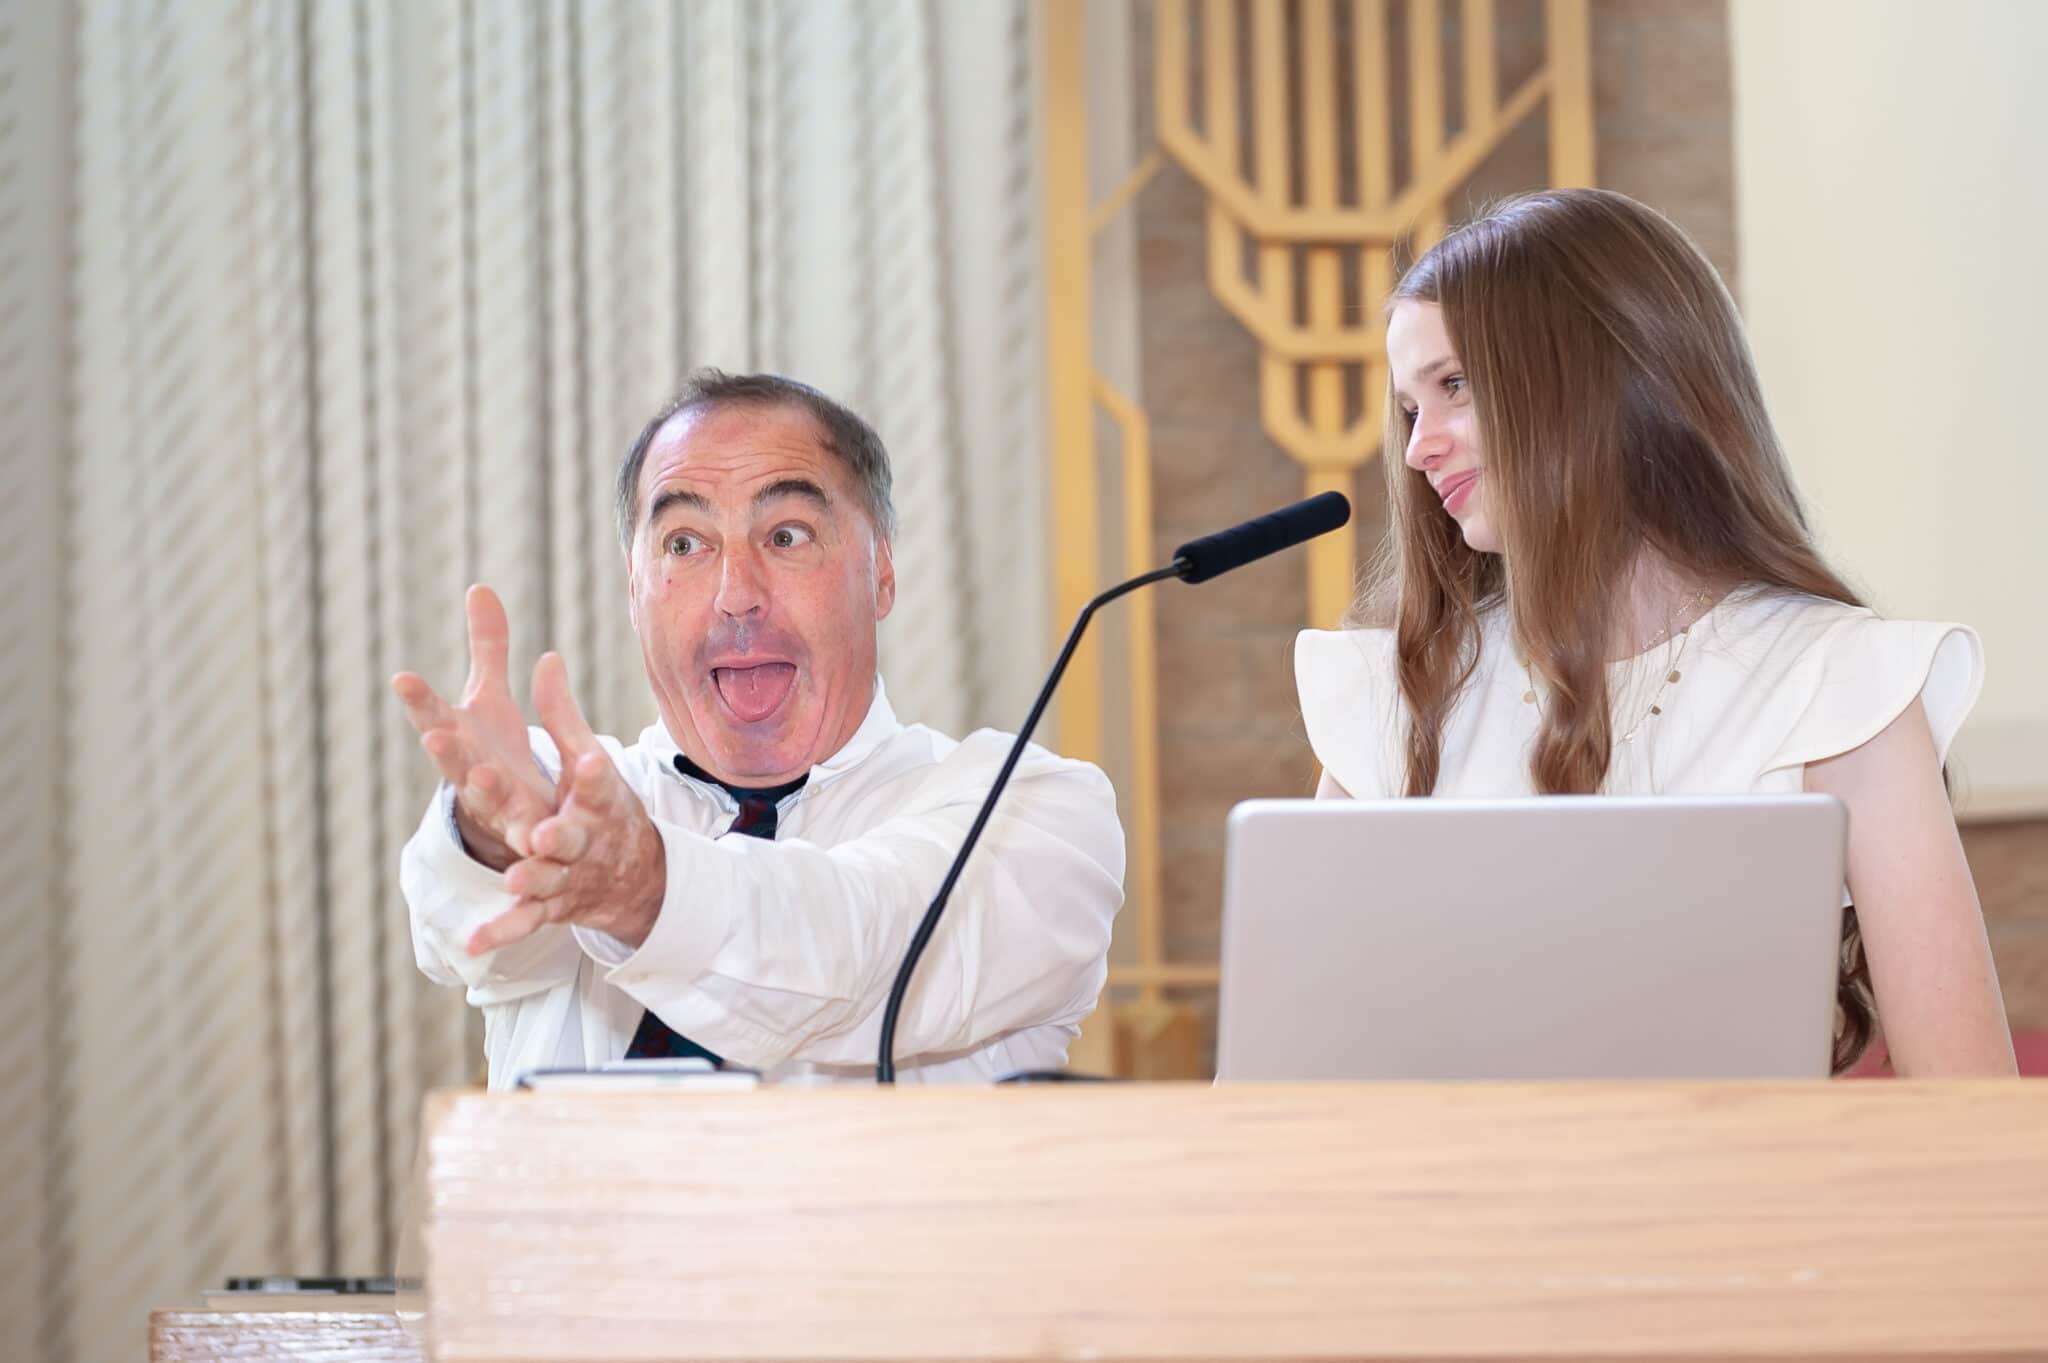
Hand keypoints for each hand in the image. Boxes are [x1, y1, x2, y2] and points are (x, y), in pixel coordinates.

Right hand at [392, 585, 555, 869]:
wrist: (511, 817)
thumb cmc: (493, 752)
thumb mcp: (491, 697)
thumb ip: (487, 649)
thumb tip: (480, 587)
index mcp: (459, 738)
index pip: (434, 715)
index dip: (419, 700)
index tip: (402, 678)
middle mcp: (471, 772)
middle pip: (453, 759)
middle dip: (443, 747)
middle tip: (434, 733)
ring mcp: (496, 807)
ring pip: (487, 799)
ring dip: (480, 789)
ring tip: (481, 776)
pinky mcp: (526, 833)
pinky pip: (527, 839)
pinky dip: (528, 841)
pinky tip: (534, 840)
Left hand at [467, 651, 666, 955]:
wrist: (633, 874)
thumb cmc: (603, 807)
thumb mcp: (588, 759)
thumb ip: (562, 714)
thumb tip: (545, 657)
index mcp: (595, 798)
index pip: (596, 782)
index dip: (593, 773)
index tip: (590, 761)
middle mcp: (583, 838)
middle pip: (568, 836)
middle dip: (557, 834)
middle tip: (541, 832)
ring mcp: (567, 874)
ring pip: (548, 879)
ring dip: (533, 880)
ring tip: (515, 879)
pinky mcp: (551, 904)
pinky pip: (524, 921)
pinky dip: (502, 932)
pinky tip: (473, 942)